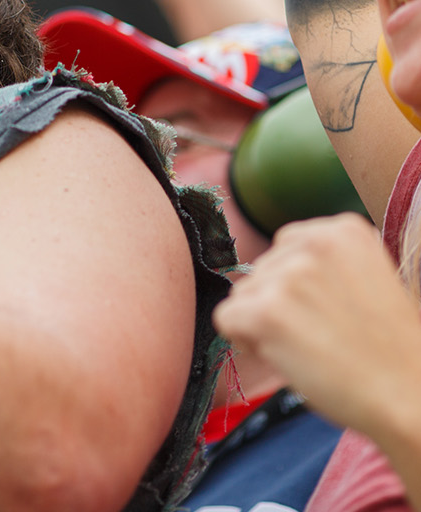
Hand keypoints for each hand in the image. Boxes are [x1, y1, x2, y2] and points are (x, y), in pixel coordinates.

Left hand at [214, 213, 420, 442]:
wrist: (411, 397)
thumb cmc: (389, 350)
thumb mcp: (366, 280)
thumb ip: (322, 265)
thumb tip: (266, 269)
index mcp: (343, 229)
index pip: (285, 246)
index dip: (296, 284)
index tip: (326, 310)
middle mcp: (313, 242)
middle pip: (260, 269)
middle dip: (278, 303)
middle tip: (322, 335)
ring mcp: (288, 276)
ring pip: (242, 294)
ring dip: (263, 323)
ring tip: (311, 348)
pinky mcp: (265, 312)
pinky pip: (226, 319)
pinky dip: (246, 342)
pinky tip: (286, 357)